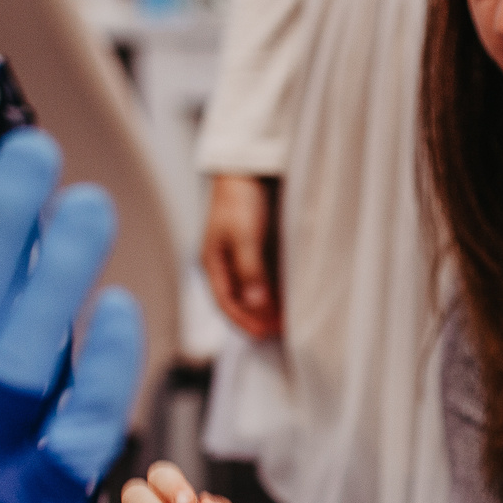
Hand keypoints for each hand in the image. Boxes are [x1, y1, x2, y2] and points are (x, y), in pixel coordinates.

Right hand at [202, 175, 280, 339]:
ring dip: (268, 308)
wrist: (248, 168)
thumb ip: (250, 270)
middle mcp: (224, 265)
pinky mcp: (256, 250)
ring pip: (253, 292)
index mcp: (212, 263)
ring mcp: (240, 258)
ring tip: (290, 320)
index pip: (226, 303)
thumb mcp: (244, 236)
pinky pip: (264, 278)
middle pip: (239, 301)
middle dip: (258, 318)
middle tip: (283, 331)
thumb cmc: (240, 198)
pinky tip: (291, 299)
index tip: (265, 334)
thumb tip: (256, 303)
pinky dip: (276, 291)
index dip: (244, 321)